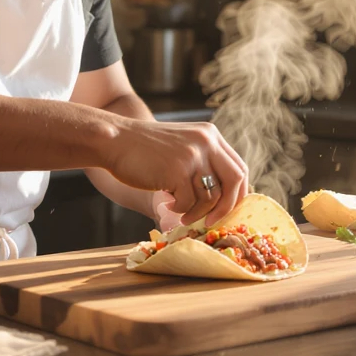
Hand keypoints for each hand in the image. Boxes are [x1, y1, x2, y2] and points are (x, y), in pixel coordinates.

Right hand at [104, 119, 248, 225]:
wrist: (115, 141)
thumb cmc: (146, 149)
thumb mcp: (182, 145)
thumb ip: (204, 162)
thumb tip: (225, 200)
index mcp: (211, 135)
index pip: (239, 168)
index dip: (237, 193)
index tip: (227, 209)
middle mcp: (207, 142)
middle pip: (234, 181)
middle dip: (226, 207)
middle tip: (211, 221)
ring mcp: (193, 155)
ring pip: (211, 197)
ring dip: (195, 212)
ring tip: (179, 212)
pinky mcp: (178, 170)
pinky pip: (189, 202)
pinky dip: (179, 209)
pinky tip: (166, 202)